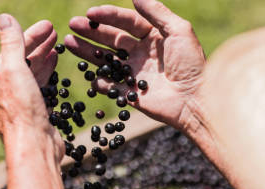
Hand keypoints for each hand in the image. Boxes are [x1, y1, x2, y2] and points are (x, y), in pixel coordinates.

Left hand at [0, 15, 62, 161]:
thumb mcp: (15, 71)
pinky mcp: (36, 116)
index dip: (30, 36)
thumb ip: (11, 45)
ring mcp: (22, 105)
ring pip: (32, 76)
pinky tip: (55, 72)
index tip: (48, 25)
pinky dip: (48, 77)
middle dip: (37, 45)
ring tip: (55, 48)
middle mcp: (6, 93)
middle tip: (54, 32)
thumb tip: (4, 18)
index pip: (12, 50)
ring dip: (43, 60)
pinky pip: (41, 90)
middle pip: (22, 62)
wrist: (35, 148)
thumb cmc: (23, 111)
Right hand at [64, 0, 205, 129]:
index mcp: (154, 36)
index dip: (108, 16)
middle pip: (112, 39)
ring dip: (87, 52)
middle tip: (73, 25)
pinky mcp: (132, 94)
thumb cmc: (192, 64)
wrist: (196, 100)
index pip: (127, 22)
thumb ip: (157, 12)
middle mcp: (142, 53)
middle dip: (91, 32)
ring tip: (69, 43)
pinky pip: (111, 87)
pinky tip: (90, 76)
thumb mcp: (180, 31)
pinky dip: (100, 82)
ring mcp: (135, 74)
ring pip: (106, 60)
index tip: (90, 13)